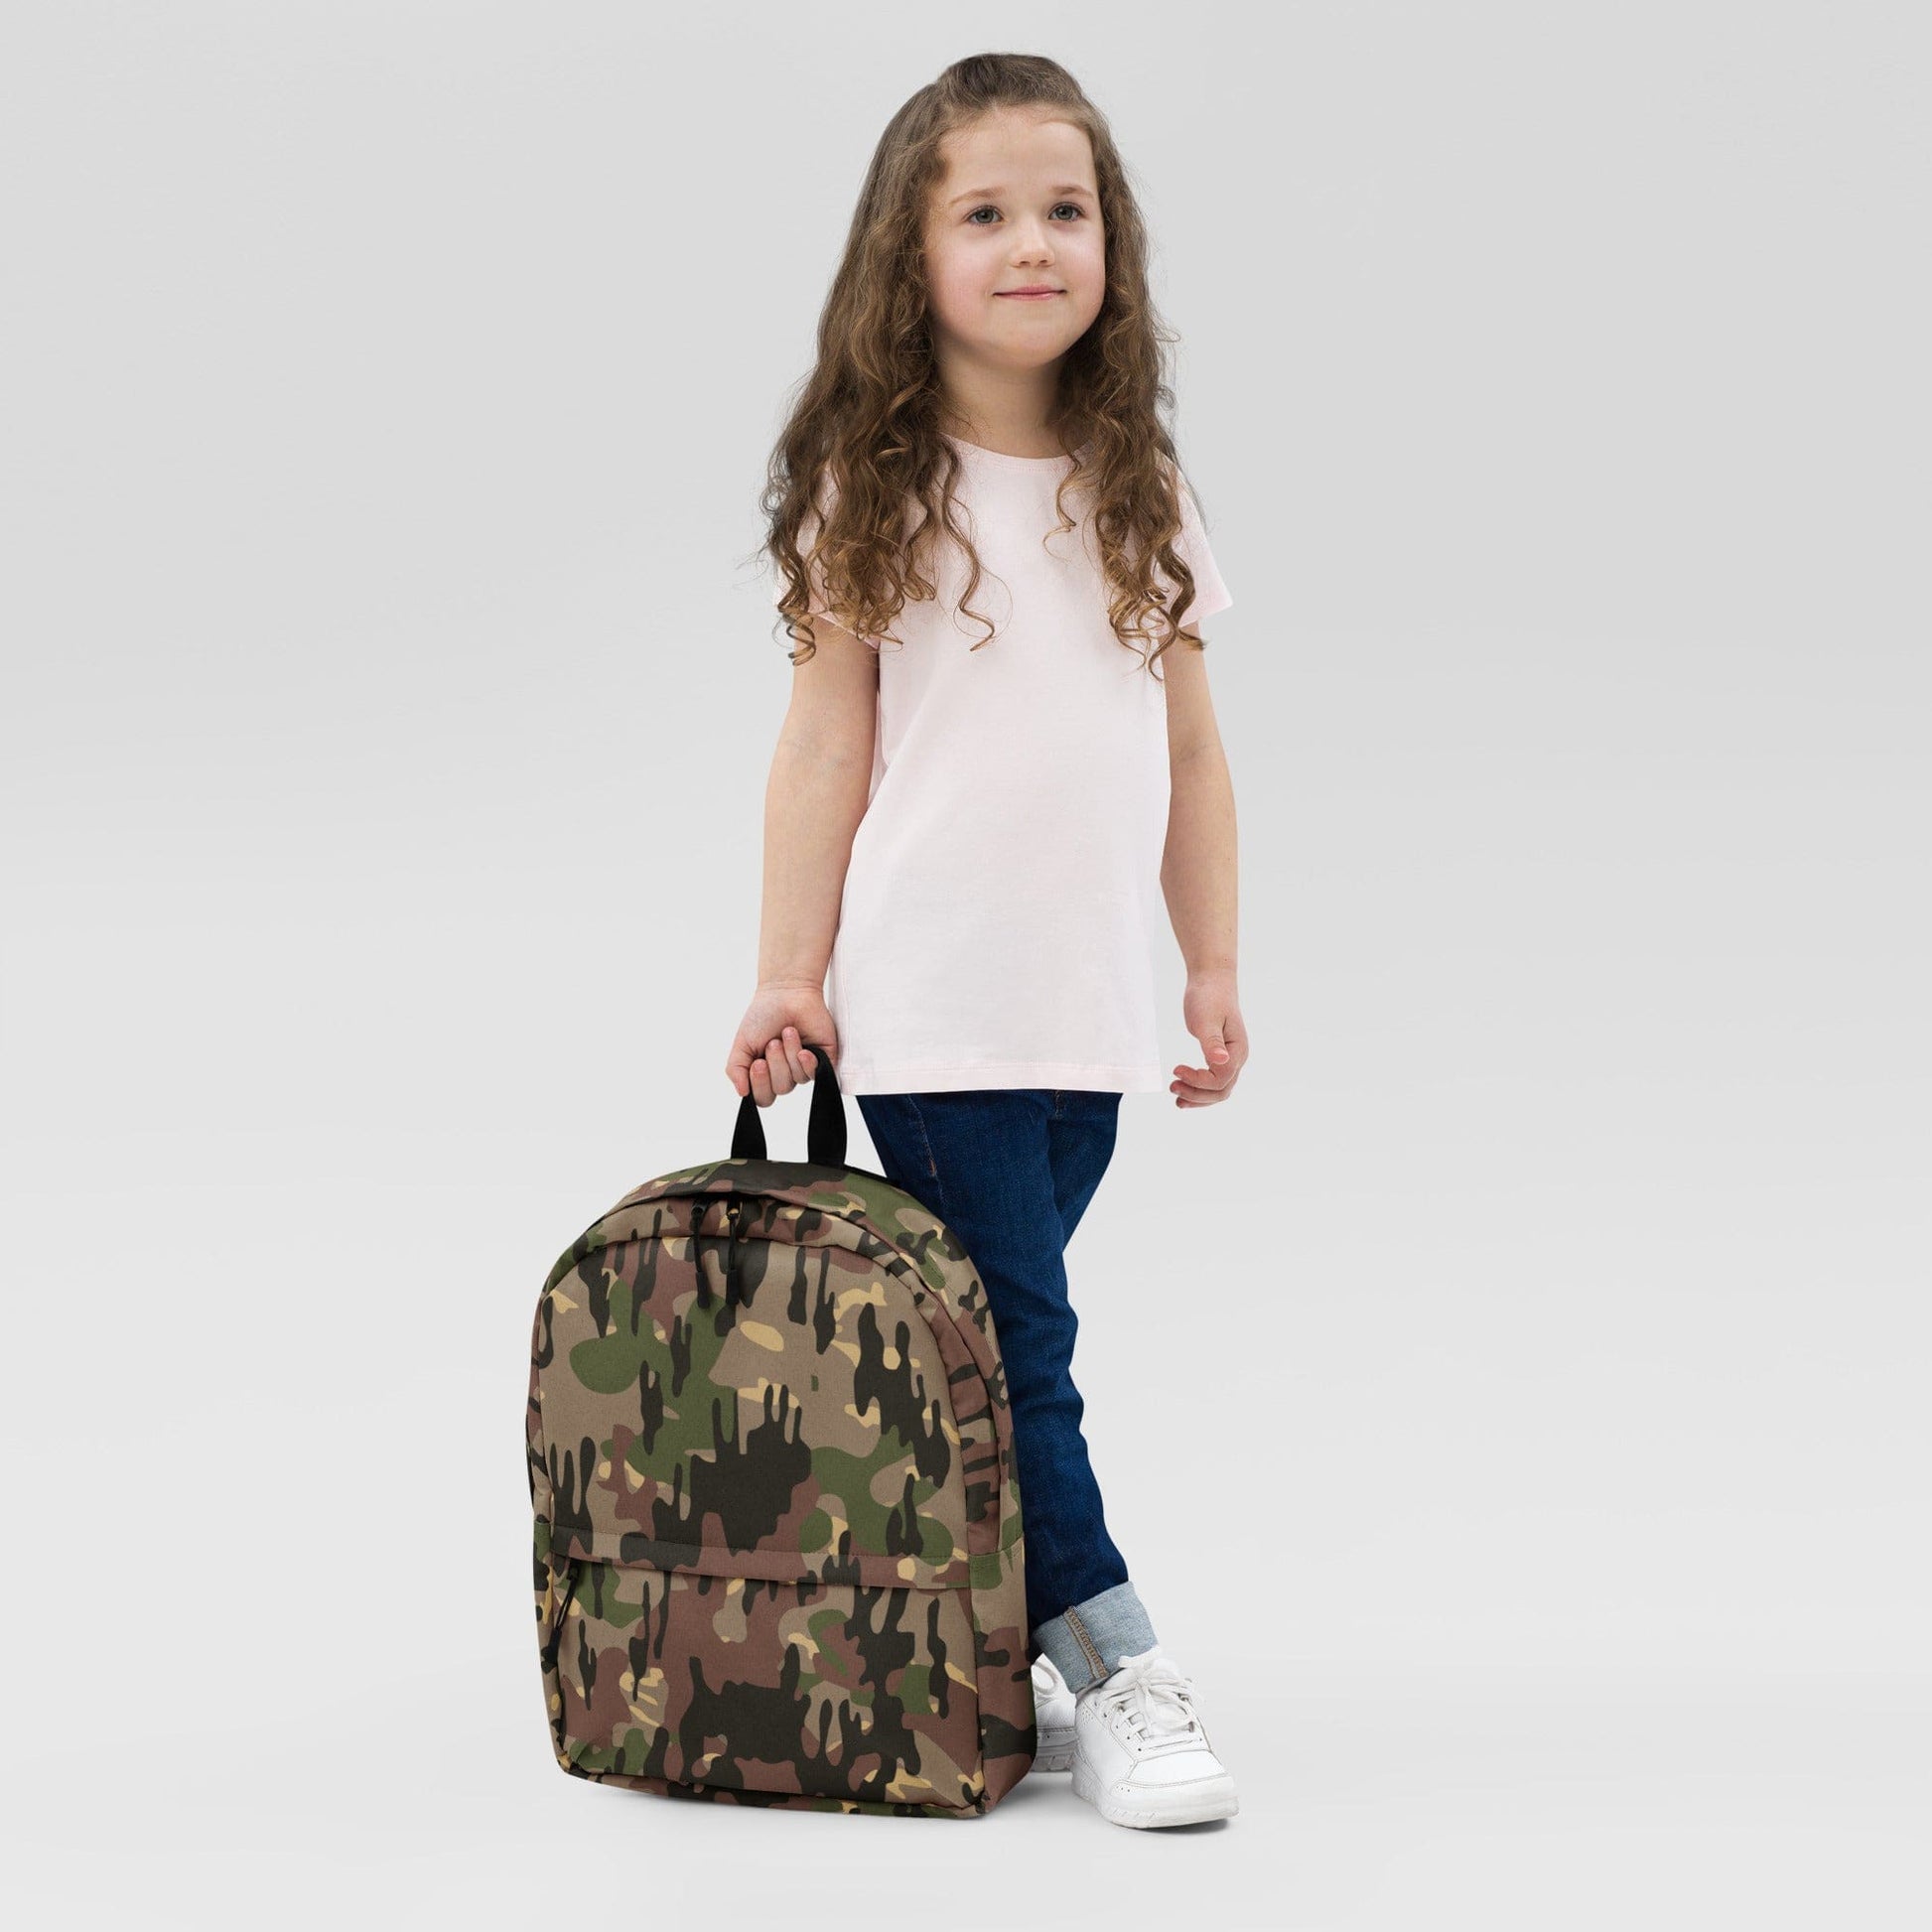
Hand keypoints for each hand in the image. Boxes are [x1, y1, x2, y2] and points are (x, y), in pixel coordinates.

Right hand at [727, 983, 837, 1105]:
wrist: (786, 992)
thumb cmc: (763, 1016)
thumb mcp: (742, 1043)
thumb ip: (736, 1069)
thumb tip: (742, 1094)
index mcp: (765, 1073)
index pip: (763, 1097)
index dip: (760, 1086)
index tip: (757, 1063)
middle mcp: (785, 1073)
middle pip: (781, 1089)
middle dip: (775, 1064)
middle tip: (772, 1042)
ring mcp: (804, 1067)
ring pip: (797, 1079)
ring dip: (789, 1055)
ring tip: (787, 1032)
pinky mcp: (823, 1059)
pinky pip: (816, 1073)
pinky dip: (807, 1063)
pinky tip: (804, 1051)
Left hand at [1171, 970, 1246, 1107]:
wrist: (1211, 981)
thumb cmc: (1209, 997)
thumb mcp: (1206, 1020)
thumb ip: (1212, 1042)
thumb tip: (1221, 1061)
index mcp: (1237, 1050)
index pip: (1221, 1079)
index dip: (1198, 1080)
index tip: (1175, 1069)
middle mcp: (1237, 1058)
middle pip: (1221, 1091)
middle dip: (1197, 1095)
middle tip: (1172, 1087)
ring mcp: (1230, 1058)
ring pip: (1218, 1090)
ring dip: (1198, 1097)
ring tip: (1176, 1095)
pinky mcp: (1219, 1056)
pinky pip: (1213, 1081)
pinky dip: (1199, 1089)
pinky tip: (1184, 1089)